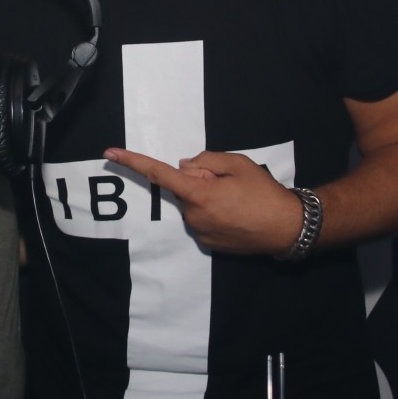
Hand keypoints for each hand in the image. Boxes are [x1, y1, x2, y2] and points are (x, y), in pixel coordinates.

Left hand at [103, 147, 303, 254]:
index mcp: (198, 194)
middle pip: (185, 188)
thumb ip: (206, 160)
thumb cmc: (265, 193)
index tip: (110, 153)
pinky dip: (215, 213)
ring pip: (194, 205)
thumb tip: (185, 166)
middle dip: (201, 181)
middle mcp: (193, 217)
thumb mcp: (238, 164)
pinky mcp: (209, 245)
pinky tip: (237, 214)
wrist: (288, 228)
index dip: (133, 162)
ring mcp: (200, 233)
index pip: (159, 174)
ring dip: (209, 198)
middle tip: (230, 184)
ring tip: (239, 200)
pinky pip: (203, 220)